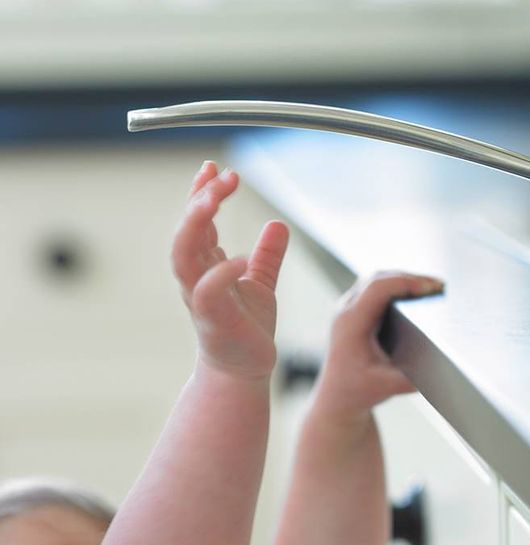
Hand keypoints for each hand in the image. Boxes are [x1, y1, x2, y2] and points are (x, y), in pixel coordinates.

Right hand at [172, 161, 289, 379]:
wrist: (245, 371)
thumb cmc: (247, 328)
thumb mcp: (261, 283)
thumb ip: (267, 255)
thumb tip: (278, 224)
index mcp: (206, 266)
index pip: (196, 221)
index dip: (201, 192)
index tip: (213, 167)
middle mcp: (196, 278)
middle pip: (186, 231)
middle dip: (199, 200)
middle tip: (221, 176)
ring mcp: (201, 299)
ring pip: (183, 256)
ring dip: (194, 226)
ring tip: (213, 201)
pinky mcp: (213, 320)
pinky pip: (206, 293)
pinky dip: (220, 273)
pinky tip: (240, 258)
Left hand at [314, 272, 444, 422]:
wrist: (337, 398)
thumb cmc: (357, 392)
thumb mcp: (387, 387)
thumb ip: (413, 379)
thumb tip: (442, 368)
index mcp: (350, 324)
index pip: (378, 289)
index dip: (406, 282)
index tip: (431, 288)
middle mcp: (346, 311)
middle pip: (379, 278)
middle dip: (411, 277)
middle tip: (439, 286)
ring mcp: (348, 308)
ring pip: (377, 279)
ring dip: (404, 278)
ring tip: (432, 287)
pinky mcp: (355, 311)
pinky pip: (376, 288)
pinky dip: (398, 285)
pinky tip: (417, 293)